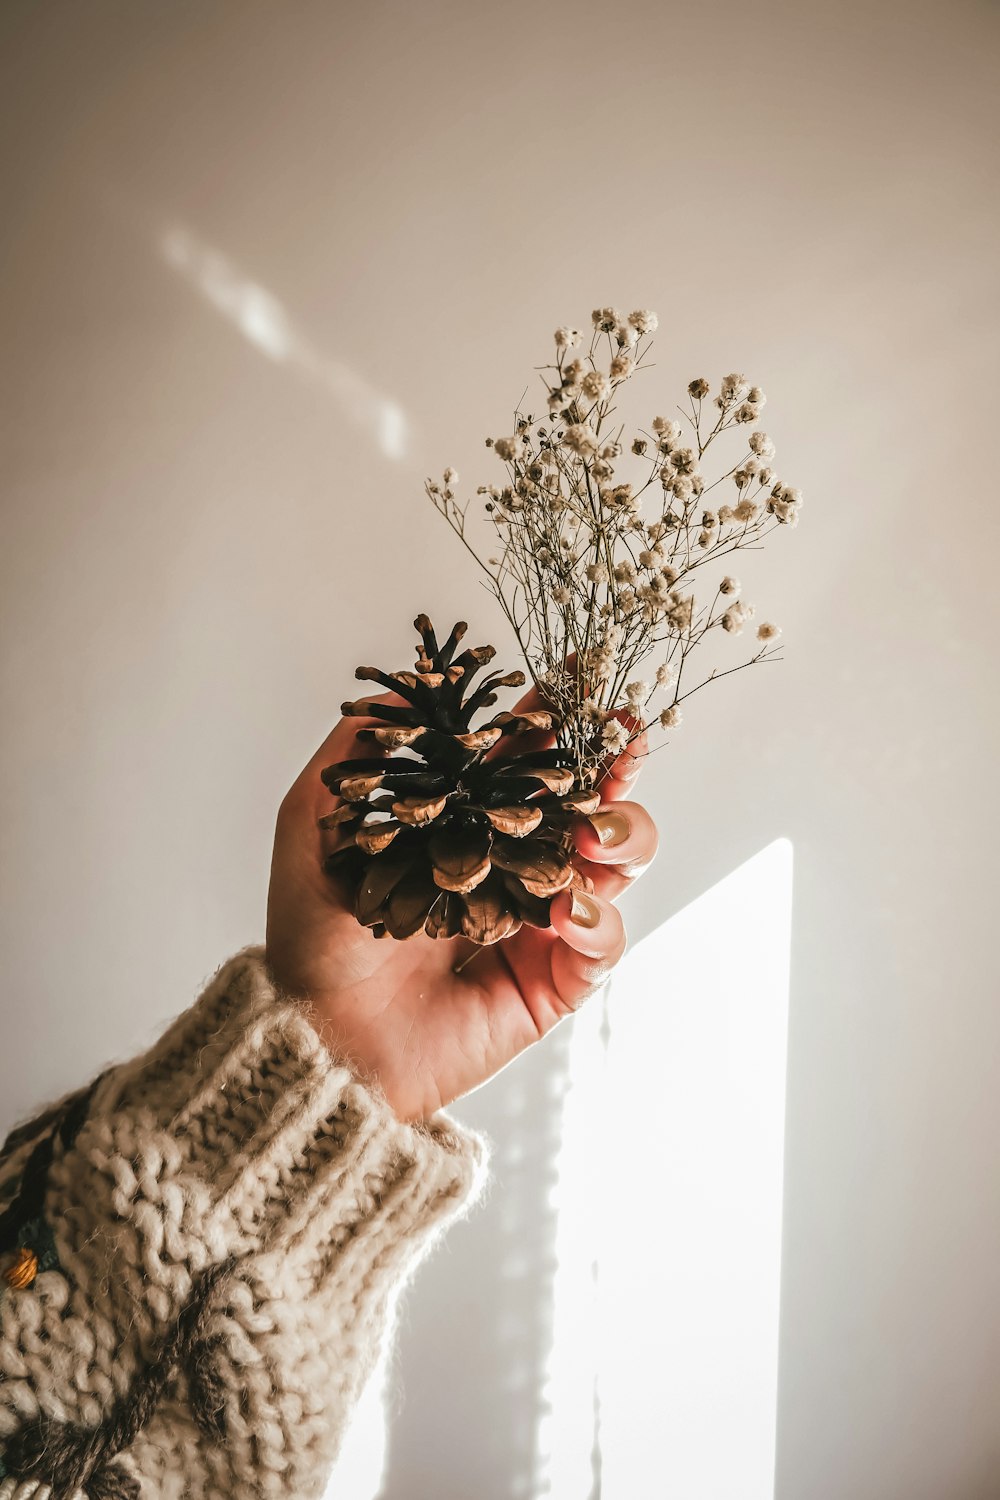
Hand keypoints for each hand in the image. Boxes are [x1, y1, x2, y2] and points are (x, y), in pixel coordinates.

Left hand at [265, 684, 658, 1122]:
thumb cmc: (312, 940)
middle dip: (615, 767)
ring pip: (617, 862)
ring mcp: (540, 921)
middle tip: (618, 749)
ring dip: (623, 833)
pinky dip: (600, 920)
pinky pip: (604, 941)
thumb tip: (402, 687)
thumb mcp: (313, 829)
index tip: (585, 681)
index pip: (529, 757)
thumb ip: (355, 755)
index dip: (563, 719)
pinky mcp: (553, 981)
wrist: (322, 1041)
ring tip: (593, 835)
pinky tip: (567, 913)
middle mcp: (513, 862)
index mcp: (468, 821)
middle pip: (591, 800)